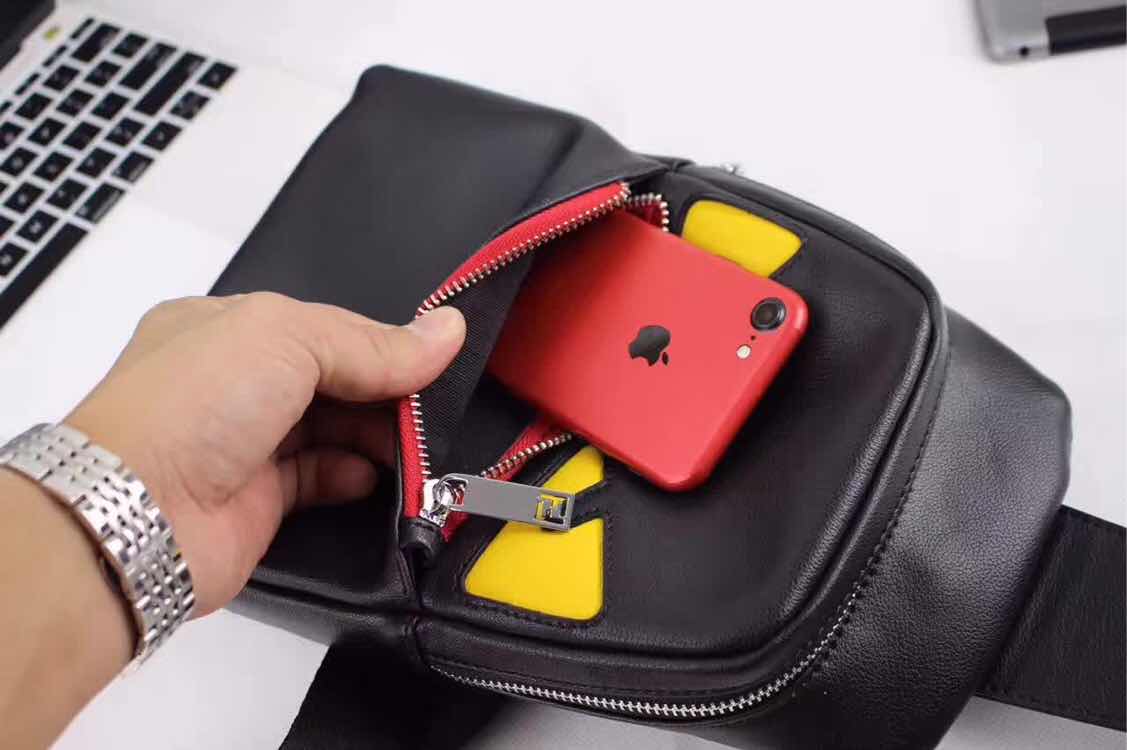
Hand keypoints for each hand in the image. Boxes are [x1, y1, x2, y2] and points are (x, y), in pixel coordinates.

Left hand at [66, 292, 464, 615]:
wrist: (133, 516)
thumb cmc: (186, 408)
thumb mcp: (286, 339)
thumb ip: (372, 342)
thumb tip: (444, 332)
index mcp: (227, 327)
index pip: (324, 328)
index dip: (379, 341)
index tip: (432, 355)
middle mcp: (232, 384)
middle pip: (333, 379)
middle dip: (385, 390)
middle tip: (429, 407)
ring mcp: (243, 444)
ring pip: (332, 430)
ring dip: (377, 436)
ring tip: (415, 445)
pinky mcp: (257, 501)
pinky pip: (320, 480)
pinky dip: (353, 476)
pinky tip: (373, 476)